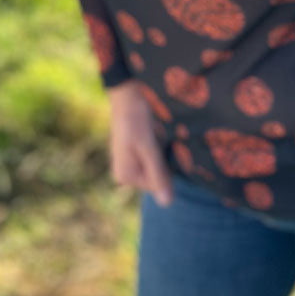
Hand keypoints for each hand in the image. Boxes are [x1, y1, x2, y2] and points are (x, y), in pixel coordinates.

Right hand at [108, 80, 174, 207]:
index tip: (169, 145)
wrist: (128, 91)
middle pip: (158, 175)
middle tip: (165, 136)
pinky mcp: (136, 149)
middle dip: (166, 158)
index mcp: (125, 176)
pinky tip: (160, 130)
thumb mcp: (148, 146)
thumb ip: (157, 173)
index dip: (169, 167)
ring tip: (162, 132)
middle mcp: (126, 172)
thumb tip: (168, 204)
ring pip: (158, 164)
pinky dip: (161, 144)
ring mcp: (131, 161)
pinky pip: (154, 154)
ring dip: (165, 150)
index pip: (159, 185)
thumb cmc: (136, 117)